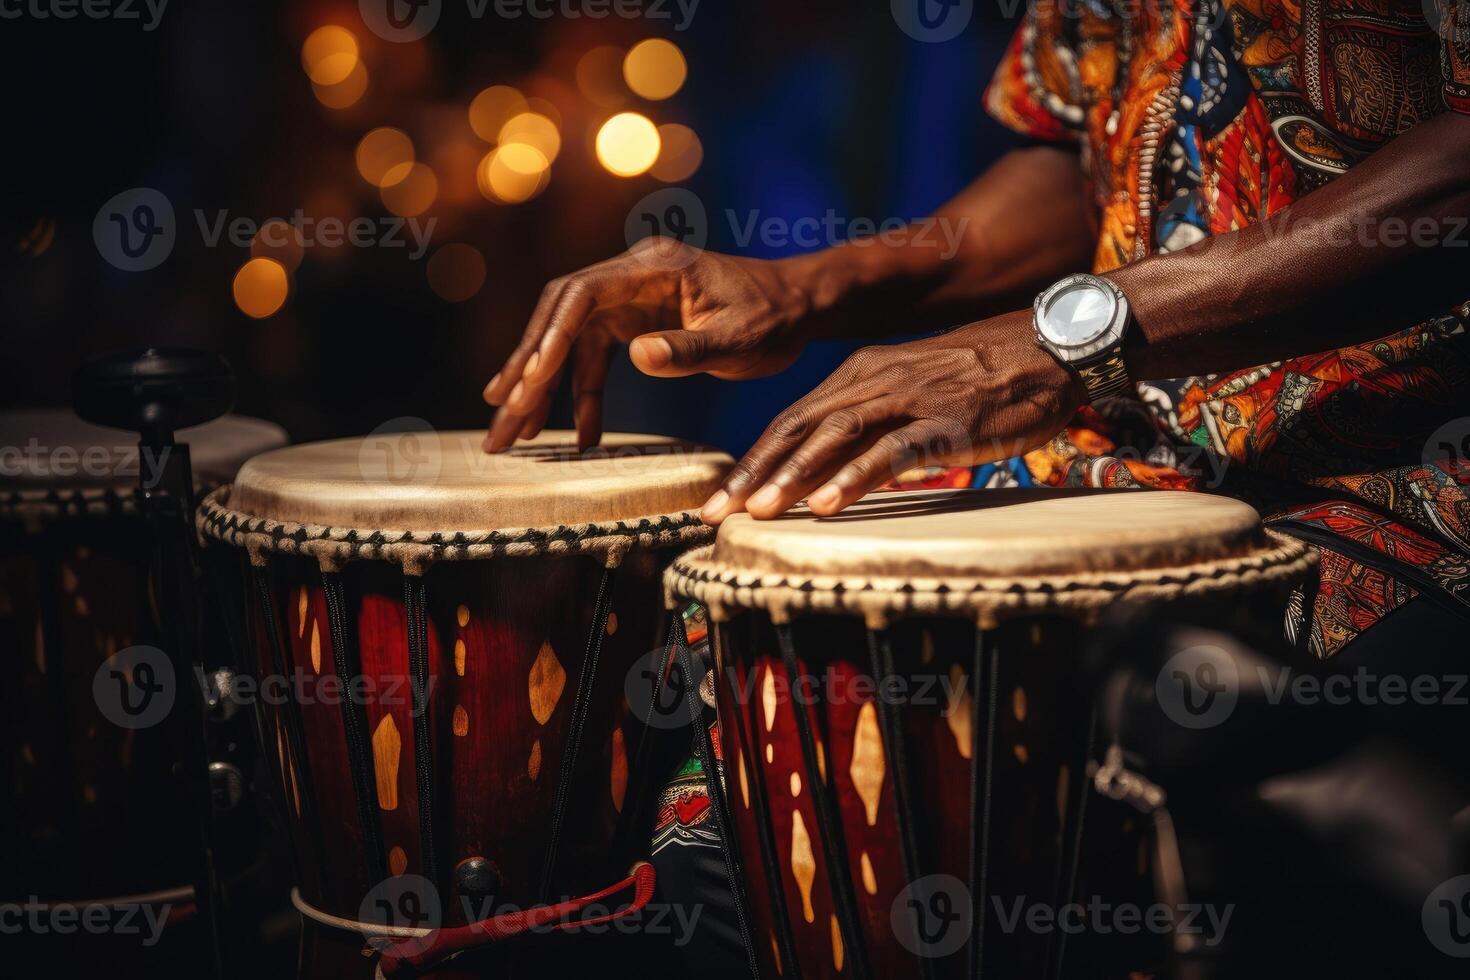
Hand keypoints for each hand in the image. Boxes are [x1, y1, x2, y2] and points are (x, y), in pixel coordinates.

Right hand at [483, 238, 817, 450]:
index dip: (549, 338)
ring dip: (542, 387)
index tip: (529, 382)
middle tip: (499, 416)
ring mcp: (628, 297)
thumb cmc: (775, 316)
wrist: (799, 306)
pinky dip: (583, 394)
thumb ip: (689, 347)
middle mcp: (630, 275)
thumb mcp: (740, 337)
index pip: (579, 296)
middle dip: (526, 369)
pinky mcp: (635, 321)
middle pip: (558, 318)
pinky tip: (579, 433)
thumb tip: (638, 356)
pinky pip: (595, 357)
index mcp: (651, 267)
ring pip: (568, 340)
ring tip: (513, 432)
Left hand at [700, 310, 1083, 522]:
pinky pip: (894, 451)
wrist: (1050, 348)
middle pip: (800, 427)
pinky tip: (827, 505)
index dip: (752, 458)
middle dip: (753, 471)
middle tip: (714, 514)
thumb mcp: (914, 393)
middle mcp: (877, 381)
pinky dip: (856, 477)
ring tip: (758, 512)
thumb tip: (833, 472)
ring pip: (836, 436)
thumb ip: (875, 425)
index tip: (718, 499)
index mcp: (863, 373)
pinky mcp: (948, 421)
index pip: (793, 418)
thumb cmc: (984, 379)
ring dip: (793, 474)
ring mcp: (912, 399)